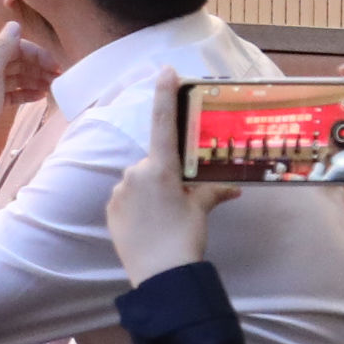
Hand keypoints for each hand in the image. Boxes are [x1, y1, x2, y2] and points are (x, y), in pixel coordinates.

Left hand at [104, 74, 238, 282]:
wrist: (160, 274)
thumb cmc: (185, 238)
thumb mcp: (201, 211)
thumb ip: (212, 191)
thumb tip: (234, 186)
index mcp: (160, 168)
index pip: (164, 124)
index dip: (164, 95)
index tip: (165, 70)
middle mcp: (135, 172)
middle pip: (154, 163)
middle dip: (166, 176)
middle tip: (179, 202)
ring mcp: (119, 190)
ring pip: (140, 181)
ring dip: (152, 193)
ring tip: (164, 220)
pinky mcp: (110, 207)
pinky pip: (127, 198)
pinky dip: (139, 206)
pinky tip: (149, 225)